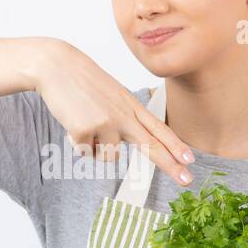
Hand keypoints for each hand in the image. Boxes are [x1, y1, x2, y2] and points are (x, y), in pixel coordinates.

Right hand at [33, 41, 195, 184]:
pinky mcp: (83, 131)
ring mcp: (104, 123)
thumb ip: (122, 120)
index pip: (159, 128)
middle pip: (151, 146)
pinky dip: (77, 144)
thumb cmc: (83, 82)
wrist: (57, 66)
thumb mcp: (112, 95)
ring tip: (86, 124)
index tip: (191, 160)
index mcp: (131, 106)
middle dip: (171, 165)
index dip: (176, 145)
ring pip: (109, 157)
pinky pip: (86, 154)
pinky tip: (73, 123)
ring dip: (97, 148)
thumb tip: (116, 154)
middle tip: (187, 181)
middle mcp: (122, 115)